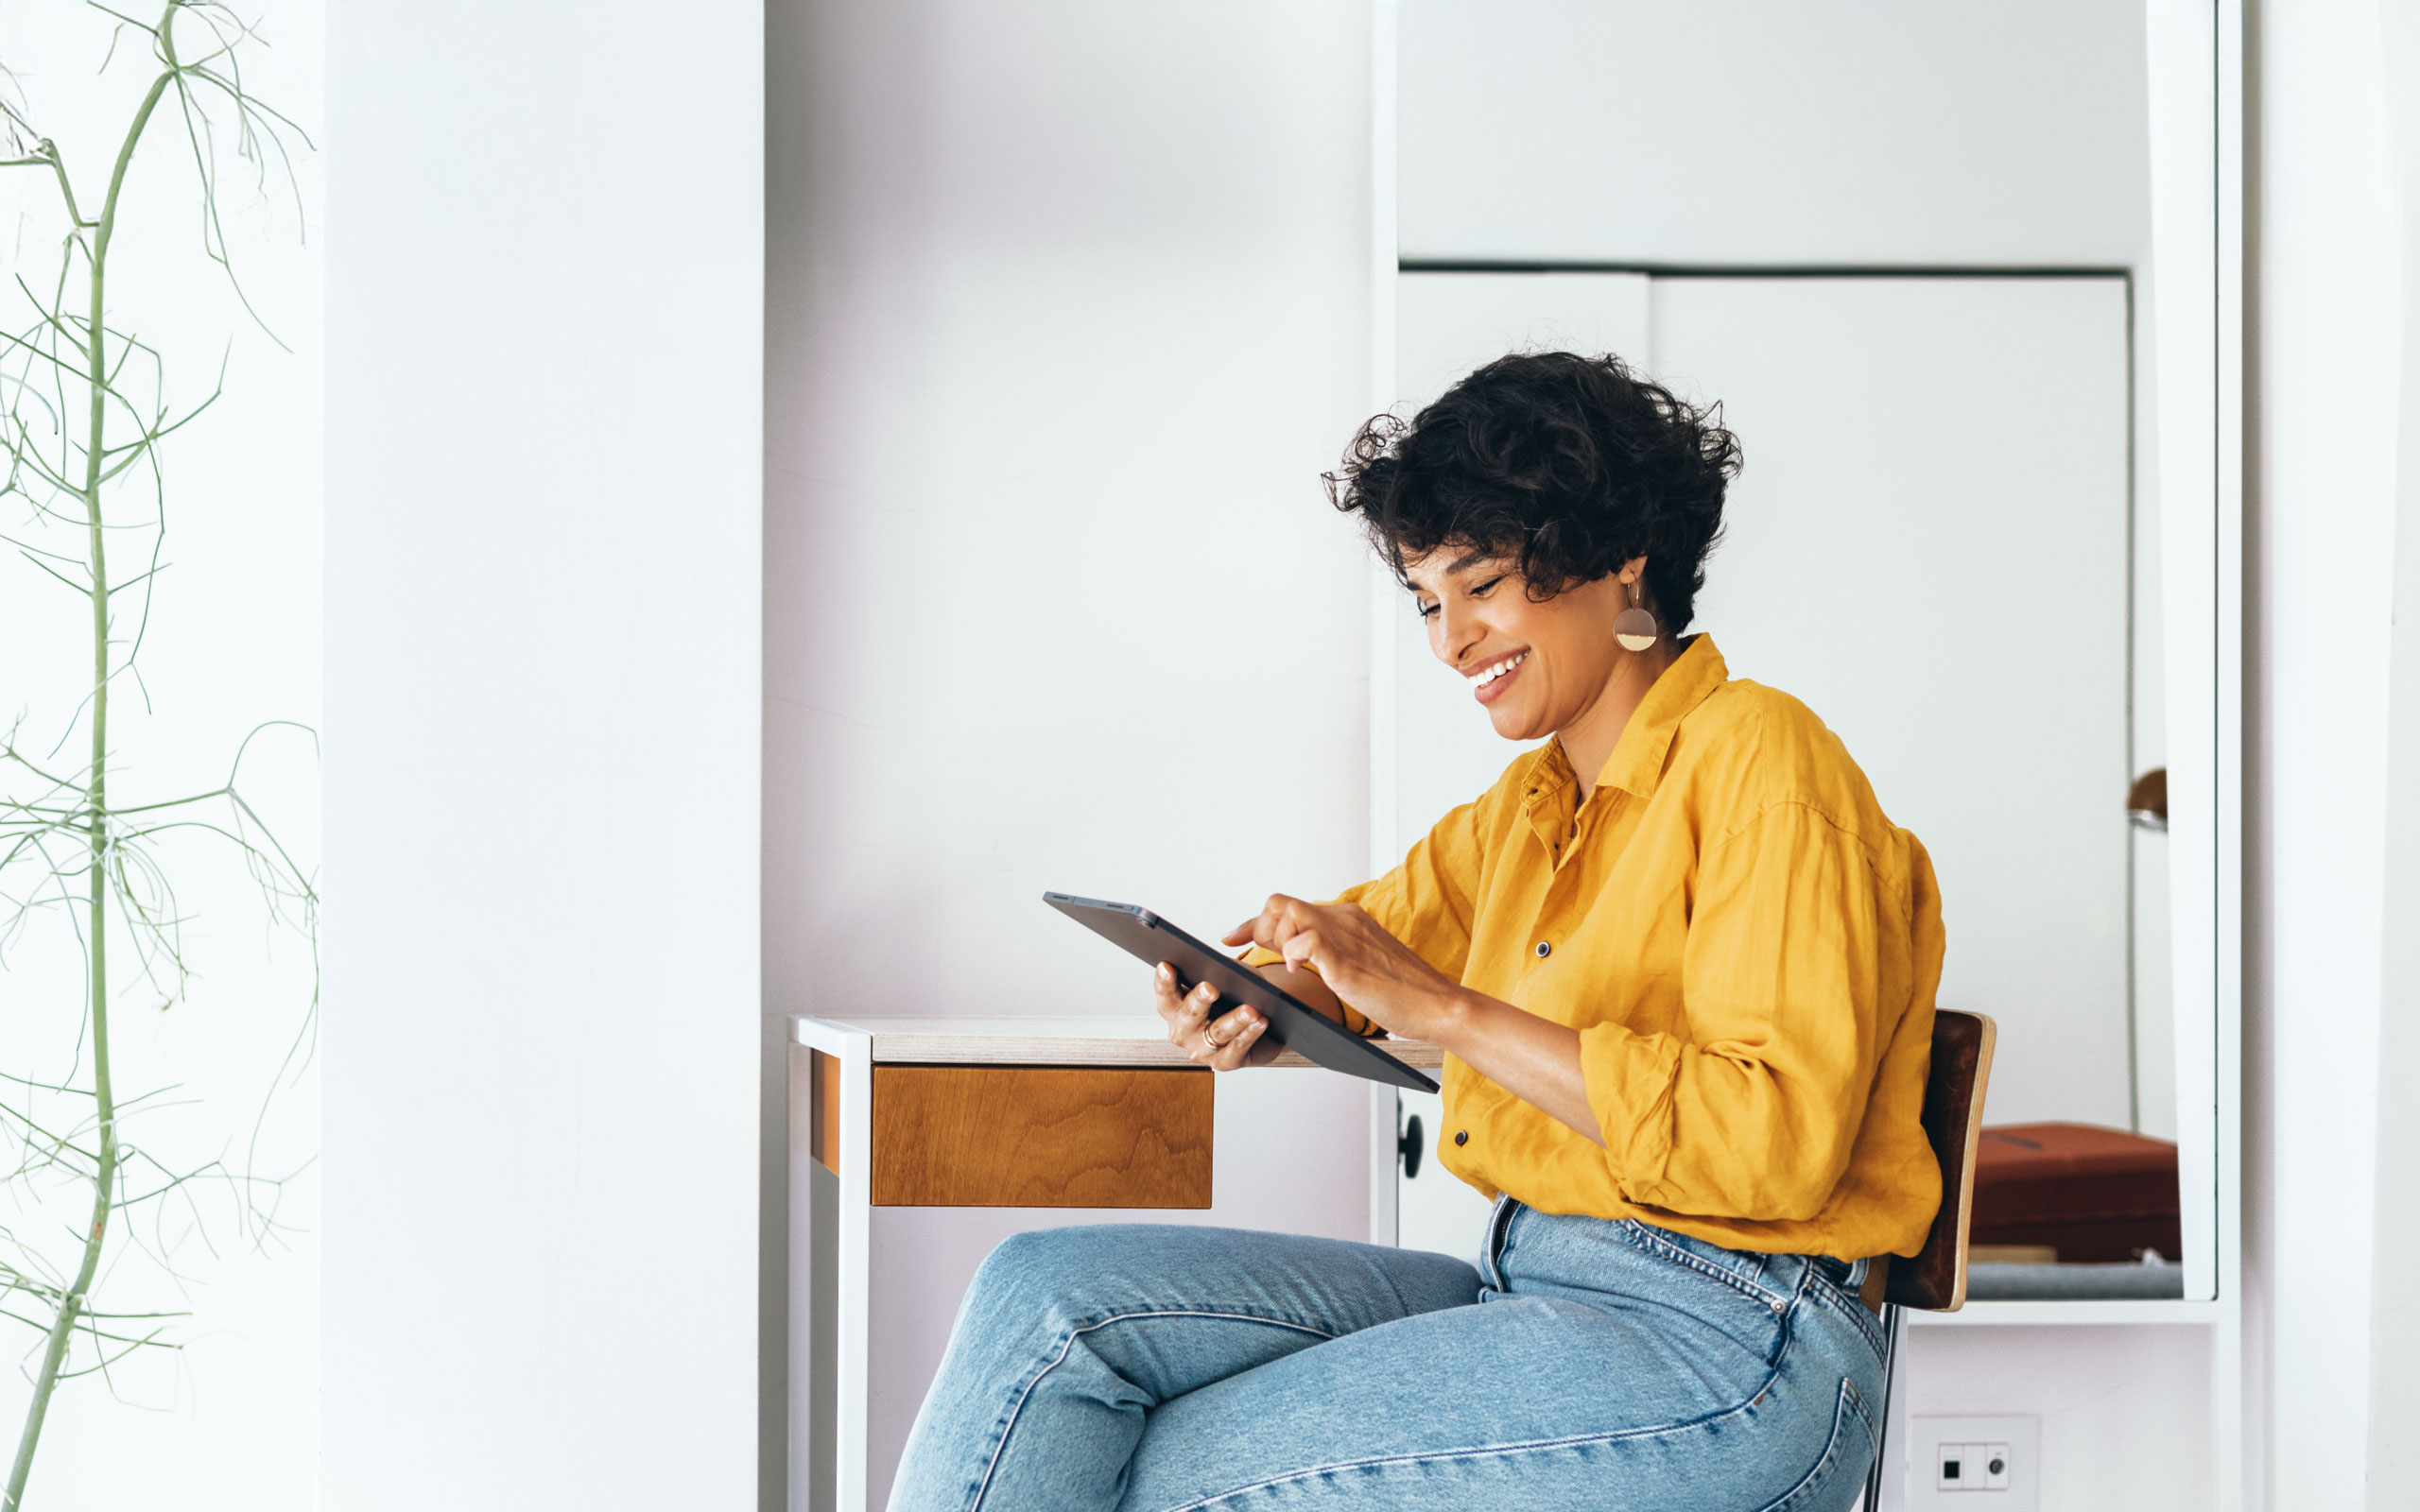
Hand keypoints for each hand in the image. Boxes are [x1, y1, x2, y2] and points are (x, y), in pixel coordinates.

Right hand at [1152, 962, 1277, 1070]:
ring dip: (1234, 1019)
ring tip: (1250, 1009)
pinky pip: (1237, 1047)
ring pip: (1217, 1032)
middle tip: (1210, 988)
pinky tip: (1261, 1021)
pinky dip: (1250, 1033)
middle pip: (1189, 1013)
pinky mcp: (1223, 1063)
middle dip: (1200, 999)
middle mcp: (1182, 1031)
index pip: (1165, 993)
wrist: (1258, 1029)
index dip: (1164, 980)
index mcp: (1174, 1008)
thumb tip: (1223, 969)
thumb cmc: (1235, 998)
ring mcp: (1201, 1050)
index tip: (1166, 965)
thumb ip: (1218, 974)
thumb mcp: (1225, 979)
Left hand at [1221, 895, 1466, 1039]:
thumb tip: (1299, 956)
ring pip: (1288, 912)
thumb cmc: (1402, 993)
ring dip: (1273, 938)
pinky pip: (1306, 941)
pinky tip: (1296, 970)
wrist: (1437, 1004)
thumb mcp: (1360, 964)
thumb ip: (1332, 953)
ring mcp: (1345, 937)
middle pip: (1280, 903)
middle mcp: (1343, 919)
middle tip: (1257, 956)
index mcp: (1347, 918)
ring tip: (1285, 964)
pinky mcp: (1346, 960)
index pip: (1289, 906)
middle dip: (1259, 929)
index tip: (1232, 938)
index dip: (1255, 922)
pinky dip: (1292, 953)